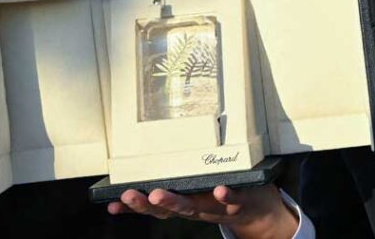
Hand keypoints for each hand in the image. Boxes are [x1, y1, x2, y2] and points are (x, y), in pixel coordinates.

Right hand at [108, 183, 298, 238]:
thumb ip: (182, 180)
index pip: (155, 207)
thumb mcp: (201, 191)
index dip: (134, 207)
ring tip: (158, 194)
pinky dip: (225, 195)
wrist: (263, 214)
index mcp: (186, 203)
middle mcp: (198, 208)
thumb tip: (160, 161)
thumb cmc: (226, 195)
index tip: (112, 203)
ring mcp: (219, 207)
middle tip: (129, 196)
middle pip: (169, 210)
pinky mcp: (243, 201)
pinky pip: (234, 199)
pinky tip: (218, 189)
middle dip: (147, 204)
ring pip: (195, 207)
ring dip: (176, 202)